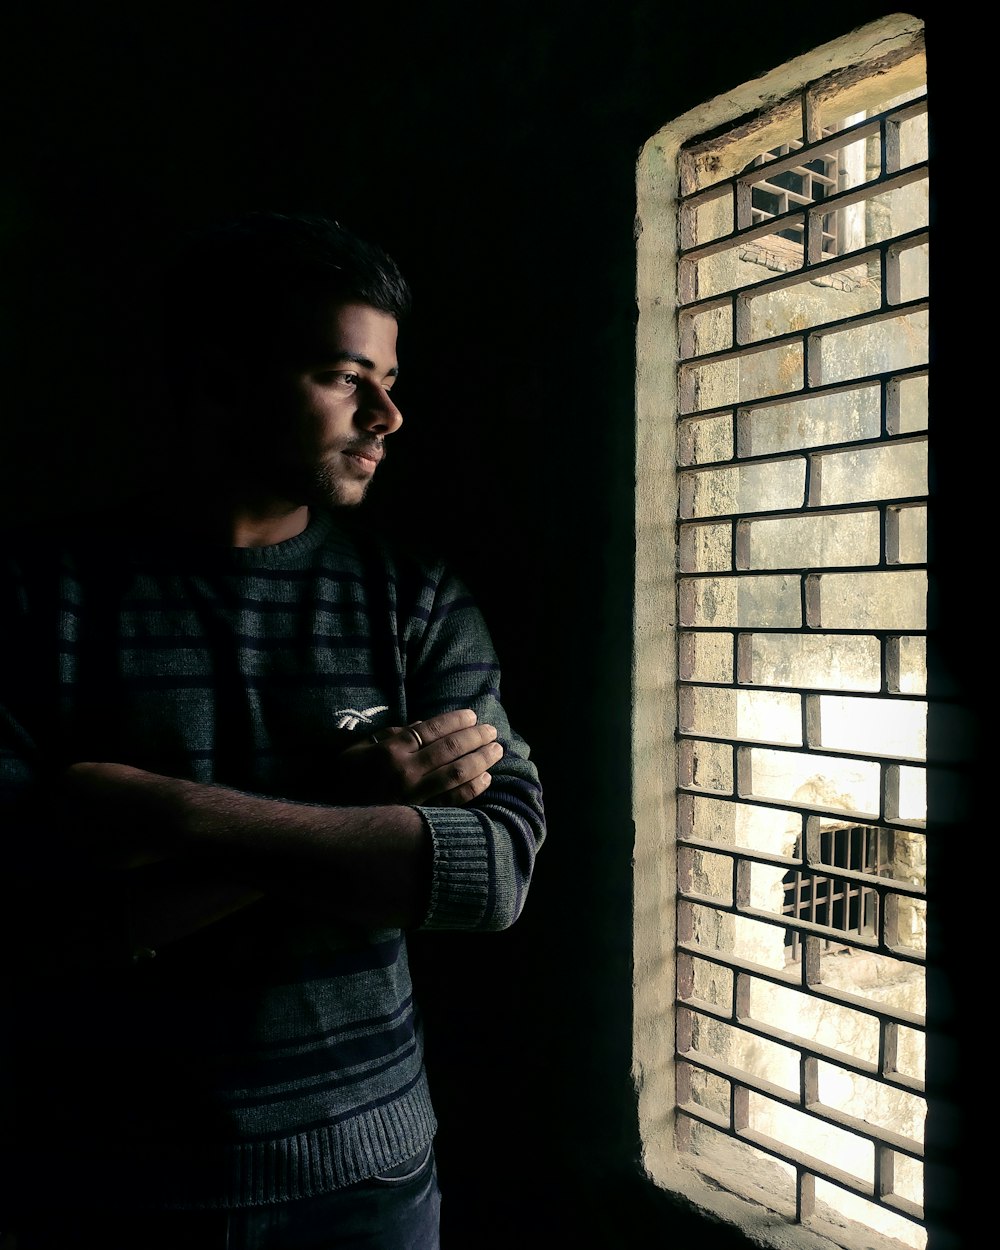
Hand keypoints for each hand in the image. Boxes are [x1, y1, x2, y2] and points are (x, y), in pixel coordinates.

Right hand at [330, 708, 503, 806]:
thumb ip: (390, 735)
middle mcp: (405, 771)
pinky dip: (472, 789)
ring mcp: (414, 796)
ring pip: (457, 774)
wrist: (331, 820)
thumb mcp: (359, 749)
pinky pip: (453, 801)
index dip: (455, 720)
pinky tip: (486, 778)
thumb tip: (424, 724)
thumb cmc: (344, 780)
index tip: (472, 715)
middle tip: (492, 731)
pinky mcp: (420, 817)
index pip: (431, 729)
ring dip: (481, 760)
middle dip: (476, 737)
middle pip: (450, 750)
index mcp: (390, 750)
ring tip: (496, 750)